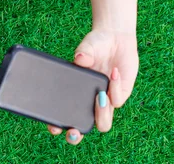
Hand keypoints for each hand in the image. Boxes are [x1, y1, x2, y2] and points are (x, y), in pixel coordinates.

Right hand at [47, 29, 138, 143]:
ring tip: (100, 96)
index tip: (53, 126)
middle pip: (81, 129)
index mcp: (73, 93)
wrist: (116, 38)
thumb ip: (83, 52)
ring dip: (100, 114)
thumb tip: (80, 60)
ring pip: (102, 123)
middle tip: (73, 130)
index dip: (56, 125)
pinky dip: (115, 88)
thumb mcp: (86, 47)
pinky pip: (117, 101)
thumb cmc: (95, 44)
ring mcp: (104, 101)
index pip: (63, 115)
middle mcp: (88, 101)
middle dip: (76, 134)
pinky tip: (113, 72)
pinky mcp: (120, 95)